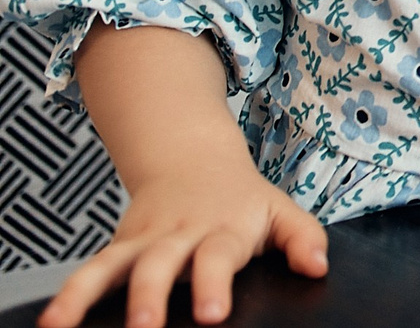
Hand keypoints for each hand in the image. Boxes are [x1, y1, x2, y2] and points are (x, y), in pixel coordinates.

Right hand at [48, 24, 326, 326]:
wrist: (193, 158)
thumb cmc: (241, 198)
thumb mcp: (279, 209)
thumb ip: (303, 237)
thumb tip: (318, 269)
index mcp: (223, 227)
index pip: (218, 256)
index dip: (213, 284)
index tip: (211, 315)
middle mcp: (179, 233)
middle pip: (160, 263)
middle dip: (150, 295)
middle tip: (144, 327)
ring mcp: (144, 240)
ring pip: (113, 265)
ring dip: (89, 294)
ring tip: (66, 325)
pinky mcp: (119, 246)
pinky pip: (90, 270)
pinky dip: (68, 294)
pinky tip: (52, 323)